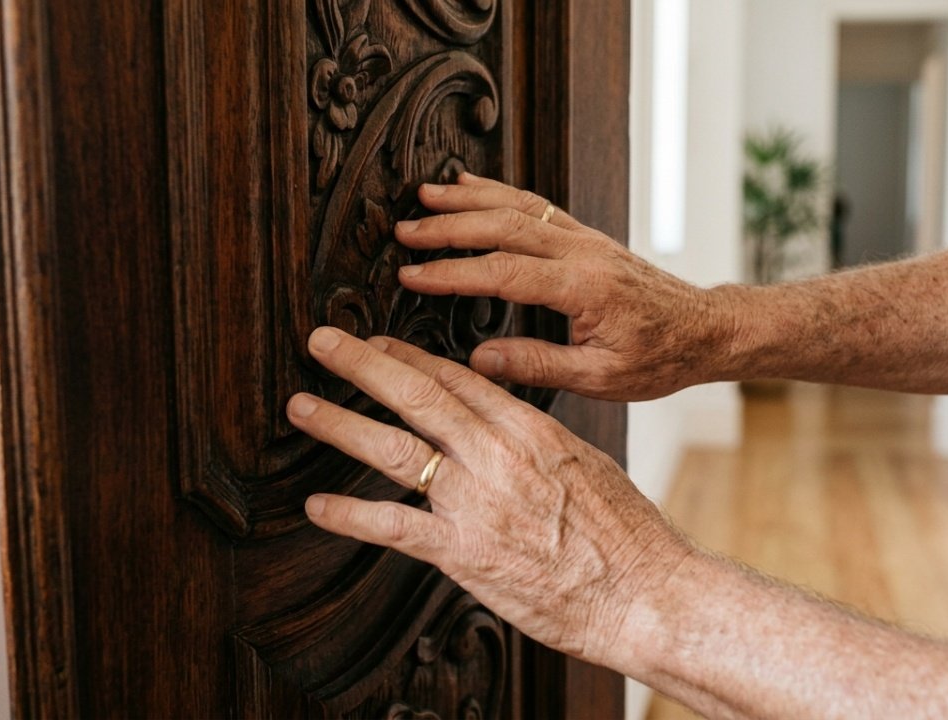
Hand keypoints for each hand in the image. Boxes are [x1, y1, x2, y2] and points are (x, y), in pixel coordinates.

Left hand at [285, 327, 688, 662]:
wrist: (645, 591)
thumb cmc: (627, 536)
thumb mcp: (586, 466)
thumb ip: (538, 446)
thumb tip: (511, 431)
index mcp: (531, 429)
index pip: (460, 378)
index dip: (412, 355)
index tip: (382, 341)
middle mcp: (497, 455)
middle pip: (419, 395)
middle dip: (365, 364)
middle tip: (325, 342)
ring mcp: (476, 502)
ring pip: (395, 449)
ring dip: (342, 423)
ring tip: (303, 406)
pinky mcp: (464, 553)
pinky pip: (394, 527)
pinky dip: (351, 515)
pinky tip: (318, 506)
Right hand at [393, 173, 728, 400]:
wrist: (704, 331)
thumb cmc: (659, 358)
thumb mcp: (600, 378)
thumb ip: (538, 365)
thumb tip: (479, 361)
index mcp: (583, 288)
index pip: (502, 272)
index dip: (451, 272)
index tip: (410, 275)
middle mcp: (582, 252)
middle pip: (502, 226)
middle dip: (448, 226)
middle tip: (402, 231)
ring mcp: (585, 238)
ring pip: (518, 205)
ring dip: (469, 198)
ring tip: (424, 195)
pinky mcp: (587, 236)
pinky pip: (536, 204)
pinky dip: (500, 192)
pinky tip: (472, 186)